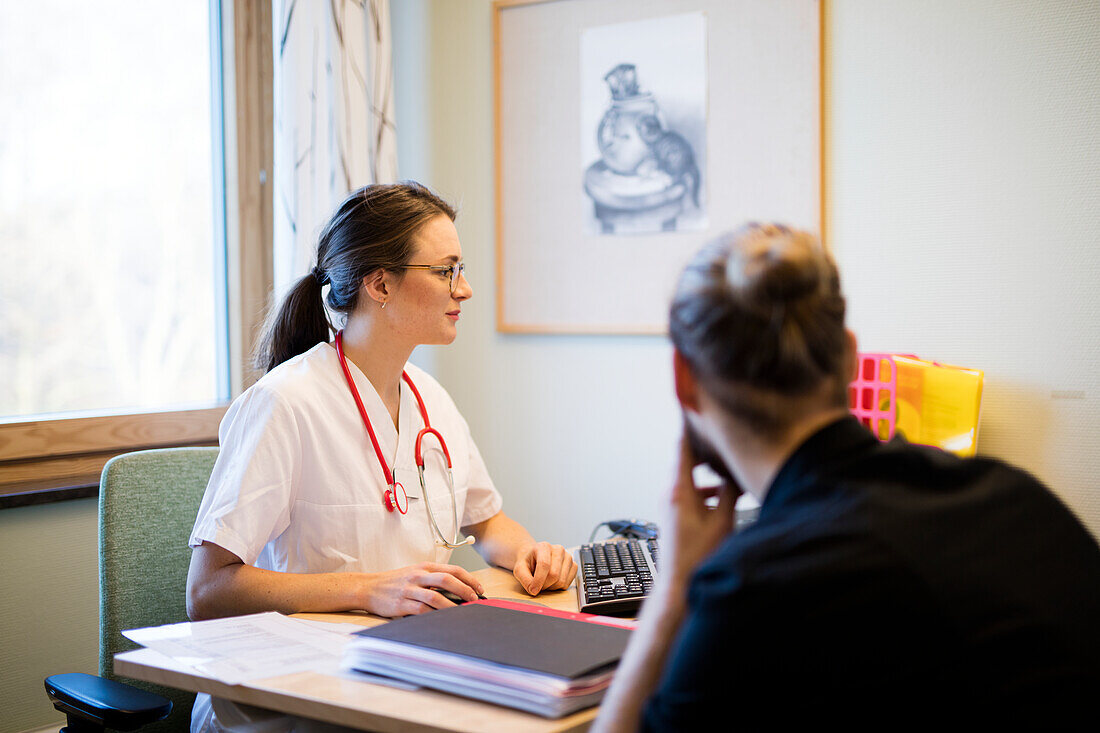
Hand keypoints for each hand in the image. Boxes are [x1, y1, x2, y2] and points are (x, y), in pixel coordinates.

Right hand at [359, 562, 483, 616]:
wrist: (369, 587)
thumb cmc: (395, 581)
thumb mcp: (415, 573)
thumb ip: (433, 578)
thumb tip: (459, 589)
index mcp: (424, 567)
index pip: (453, 569)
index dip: (469, 579)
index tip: (480, 588)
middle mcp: (418, 576)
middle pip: (447, 580)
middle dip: (465, 590)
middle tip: (475, 599)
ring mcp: (409, 590)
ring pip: (435, 596)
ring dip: (452, 605)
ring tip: (462, 612)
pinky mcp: (401, 604)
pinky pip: (421, 610)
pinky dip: (434, 615)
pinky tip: (443, 620)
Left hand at [513, 542, 577, 595]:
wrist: (535, 558)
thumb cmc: (528, 563)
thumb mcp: (519, 569)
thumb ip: (524, 579)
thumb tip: (533, 589)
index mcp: (544, 546)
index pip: (544, 564)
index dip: (538, 580)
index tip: (533, 590)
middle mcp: (558, 549)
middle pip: (554, 575)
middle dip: (544, 585)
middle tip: (537, 584)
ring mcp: (568, 557)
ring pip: (561, 581)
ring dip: (551, 587)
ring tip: (544, 581)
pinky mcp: (574, 566)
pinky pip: (567, 584)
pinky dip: (558, 587)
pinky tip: (552, 581)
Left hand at [664, 426, 740, 585]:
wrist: (679, 583)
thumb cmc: (697, 556)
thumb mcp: (722, 520)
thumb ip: (730, 492)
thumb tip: (737, 471)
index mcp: (679, 490)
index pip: (683, 449)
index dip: (689, 428)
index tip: (694, 411)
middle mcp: (671, 493)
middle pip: (688, 461)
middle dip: (707, 451)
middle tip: (723, 438)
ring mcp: (671, 503)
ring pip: (692, 478)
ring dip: (710, 474)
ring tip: (730, 471)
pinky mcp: (675, 513)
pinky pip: (691, 492)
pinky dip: (706, 489)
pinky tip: (723, 497)